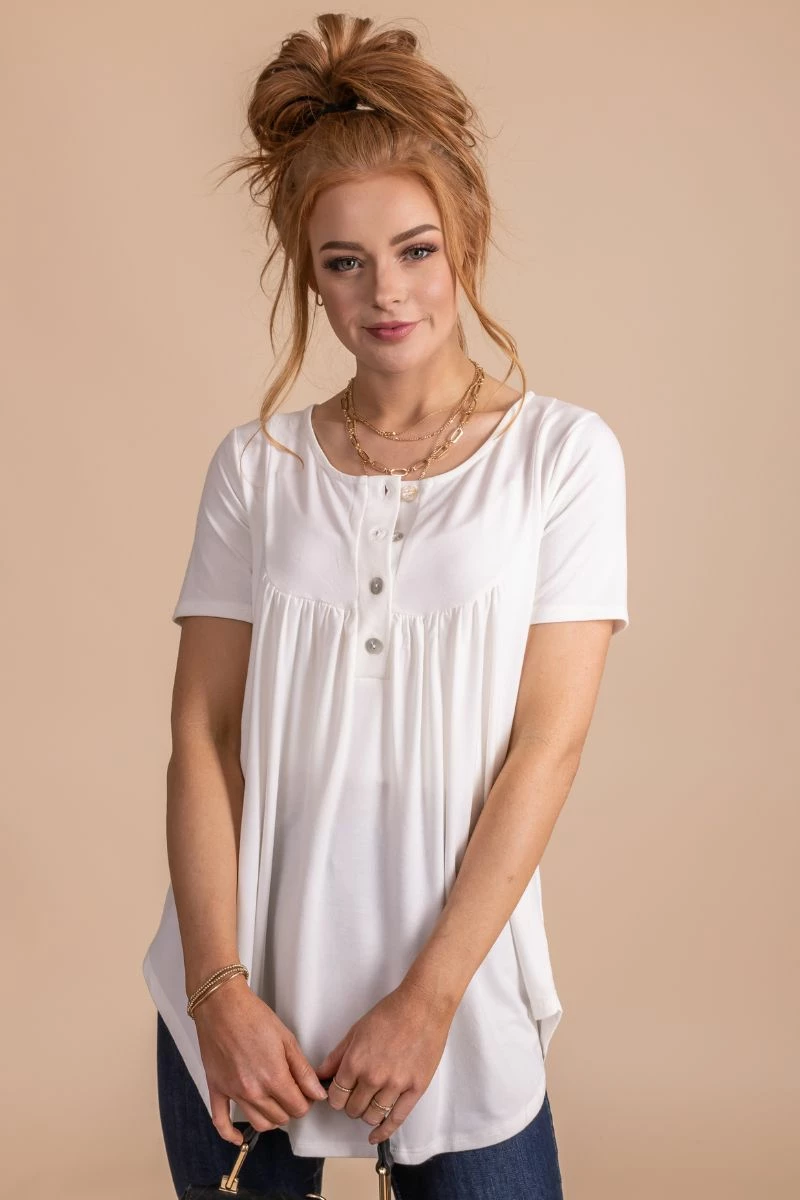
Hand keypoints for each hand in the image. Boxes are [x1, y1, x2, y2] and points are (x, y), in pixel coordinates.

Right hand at [193, 974, 328, 1143]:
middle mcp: (253, 1091)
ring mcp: (233, 1093)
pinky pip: (221, 1122)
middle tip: (293, 1092)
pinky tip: (239, 1138)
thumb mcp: (287, 1039)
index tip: (307, 1092)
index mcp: (273, 1077)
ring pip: (258, 1123)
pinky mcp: (217, 1089)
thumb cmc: (254, 1016)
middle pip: (280, 1118)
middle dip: (291, 1107)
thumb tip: (317, 1093)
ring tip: (275, 1102)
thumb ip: (303, 1070)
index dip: (307, 1101)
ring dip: (271, 1118)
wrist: (222, 1005)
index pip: (298, 1108)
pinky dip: (231, 1134)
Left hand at [315, 980, 454, 1145]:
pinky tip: (376, 1136)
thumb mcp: (356, 1030)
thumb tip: (320, 1074)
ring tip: (368, 1105)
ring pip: (372, 1116)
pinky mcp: (415, 1089)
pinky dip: (384, 1132)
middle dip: (351, 1105)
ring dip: (366, 1115)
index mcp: (355, 1062)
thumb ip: (337, 1056)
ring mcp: (395, 1085)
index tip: (339, 1095)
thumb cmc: (390, 1013)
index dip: (335, 1097)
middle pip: (353, 1109)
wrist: (423, 1006)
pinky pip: (396, 1119)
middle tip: (356, 1096)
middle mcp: (373, 1077)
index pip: (336, 1096)